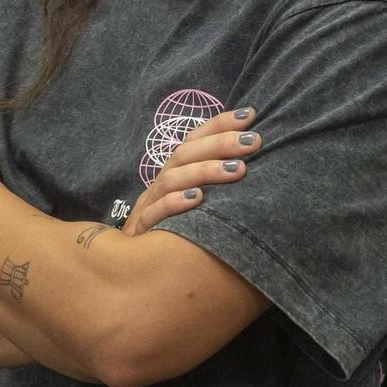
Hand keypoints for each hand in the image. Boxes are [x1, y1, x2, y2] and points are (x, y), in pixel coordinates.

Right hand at [121, 108, 258, 235]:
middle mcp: (161, 185)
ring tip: (238, 169)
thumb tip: (253, 166)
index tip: (250, 115)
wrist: (133, 271)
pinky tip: (197, 199)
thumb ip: (218, 187)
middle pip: (185, 155)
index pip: (194, 141)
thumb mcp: (198, 208)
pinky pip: (154, 214)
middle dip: (220, 143)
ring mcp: (148, 207)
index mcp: (175, 175)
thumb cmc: (176, 235)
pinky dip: (175, 203)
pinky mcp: (141, 232)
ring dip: (205, 171)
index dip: (219, 125)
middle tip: (253, 141)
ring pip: (172, 180)